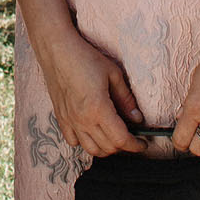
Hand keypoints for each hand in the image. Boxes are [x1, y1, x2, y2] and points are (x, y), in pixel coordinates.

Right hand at [30, 24, 143, 157]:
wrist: (57, 50)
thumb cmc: (85, 58)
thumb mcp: (113, 74)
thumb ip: (126, 99)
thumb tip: (137, 118)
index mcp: (98, 109)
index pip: (121, 139)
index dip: (135, 145)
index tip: (143, 143)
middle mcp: (83, 119)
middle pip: (108, 147)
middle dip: (124, 146)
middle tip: (133, 137)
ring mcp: (70, 121)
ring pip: (91, 149)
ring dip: (106, 148)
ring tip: (115, 137)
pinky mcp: (61, 118)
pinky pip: (73, 142)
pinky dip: (86, 143)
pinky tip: (93, 132)